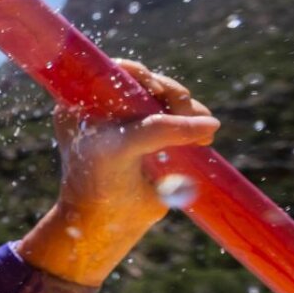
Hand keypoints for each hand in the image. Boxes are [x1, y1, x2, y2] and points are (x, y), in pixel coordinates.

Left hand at [53, 60, 219, 233]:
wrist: (109, 221)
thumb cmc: (100, 181)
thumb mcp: (122, 148)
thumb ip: (160, 129)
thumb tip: (209, 123)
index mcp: (83, 102)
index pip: (113, 71)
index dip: (138, 73)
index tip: (153, 89)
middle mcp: (107, 107)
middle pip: (148, 82)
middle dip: (172, 94)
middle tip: (185, 114)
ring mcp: (134, 122)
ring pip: (169, 100)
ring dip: (189, 110)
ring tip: (200, 133)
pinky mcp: (157, 137)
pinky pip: (182, 119)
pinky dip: (196, 124)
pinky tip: (204, 137)